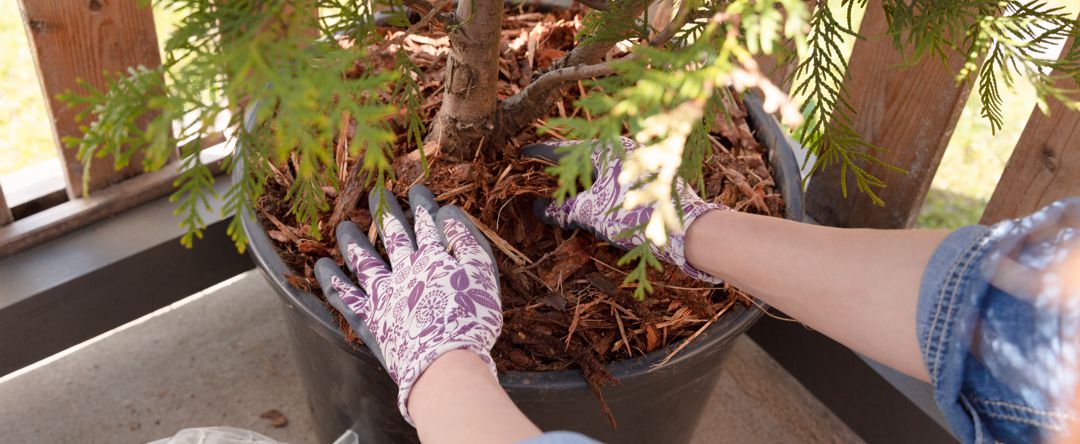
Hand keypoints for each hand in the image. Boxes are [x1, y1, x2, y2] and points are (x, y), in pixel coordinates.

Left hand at [314, 184, 501, 423]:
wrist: (446, 361)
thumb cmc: (471, 319)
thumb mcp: (482, 273)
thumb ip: (467, 241)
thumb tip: (448, 213)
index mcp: (434, 260)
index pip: (427, 225)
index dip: (423, 205)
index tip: (417, 188)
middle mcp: (405, 271)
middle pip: (393, 236)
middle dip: (386, 213)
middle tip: (376, 194)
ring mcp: (384, 295)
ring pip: (364, 261)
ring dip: (354, 242)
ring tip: (343, 227)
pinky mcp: (371, 319)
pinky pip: (345, 297)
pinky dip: (331, 281)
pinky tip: (321, 268)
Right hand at [523, 137, 727, 282]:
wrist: (684, 228)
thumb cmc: (634, 213)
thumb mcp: (590, 212)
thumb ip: (562, 210)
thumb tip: (537, 209)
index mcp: (606, 149)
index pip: (563, 149)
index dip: (541, 154)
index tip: (522, 154)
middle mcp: (623, 150)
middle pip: (583, 155)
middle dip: (562, 165)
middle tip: (541, 169)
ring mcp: (639, 164)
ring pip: (601, 168)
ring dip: (582, 179)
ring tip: (564, 189)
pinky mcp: (650, 180)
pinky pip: (614, 179)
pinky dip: (598, 188)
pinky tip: (593, 201)